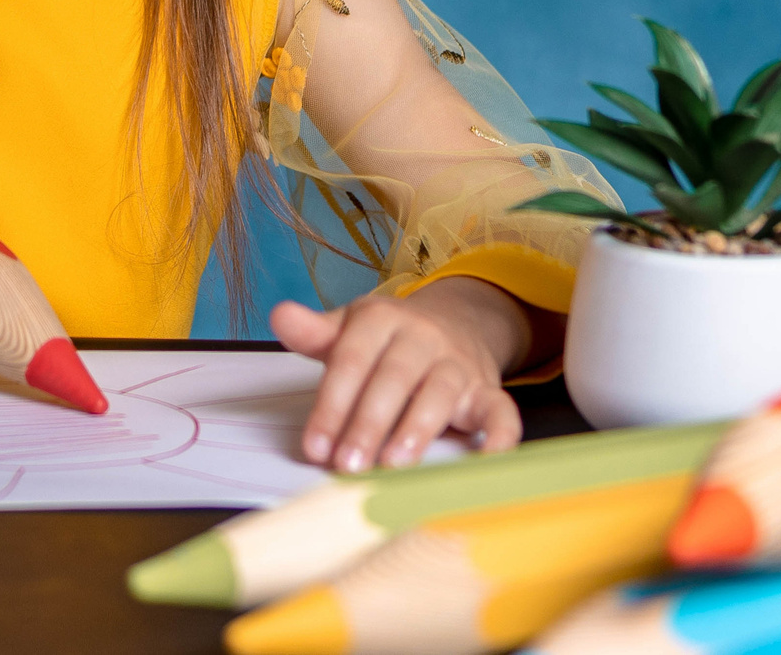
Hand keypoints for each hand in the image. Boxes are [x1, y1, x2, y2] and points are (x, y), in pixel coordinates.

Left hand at [272, 277, 531, 471]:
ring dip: (417, 430)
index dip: (331, 405)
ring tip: (394, 465)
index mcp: (381, 319)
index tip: (315, 446)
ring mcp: (457, 363)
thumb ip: (314, 333)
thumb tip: (280, 316)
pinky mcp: (488, 390)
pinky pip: (500, 411)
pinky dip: (497, 437)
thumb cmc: (387, 341)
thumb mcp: (348, 330)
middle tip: (347, 464)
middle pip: (393, 379)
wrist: (454, 324)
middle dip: (367, 424)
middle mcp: (422, 337)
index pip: (351, 361)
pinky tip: (482, 462)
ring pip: (439, 393)